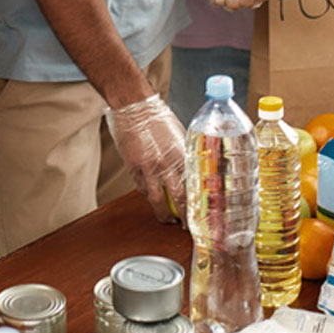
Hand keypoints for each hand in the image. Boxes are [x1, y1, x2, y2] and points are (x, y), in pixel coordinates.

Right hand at [105, 94, 186, 223]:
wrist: (134, 107)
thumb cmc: (159, 117)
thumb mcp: (180, 134)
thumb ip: (185, 153)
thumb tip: (194, 168)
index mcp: (180, 153)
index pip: (192, 185)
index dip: (197, 202)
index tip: (201, 211)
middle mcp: (164, 163)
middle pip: (176, 197)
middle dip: (182, 215)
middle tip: (185, 224)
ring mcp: (147, 167)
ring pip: (154, 199)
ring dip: (162, 212)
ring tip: (168, 218)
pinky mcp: (132, 167)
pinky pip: (141, 188)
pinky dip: (147, 195)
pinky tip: (152, 198)